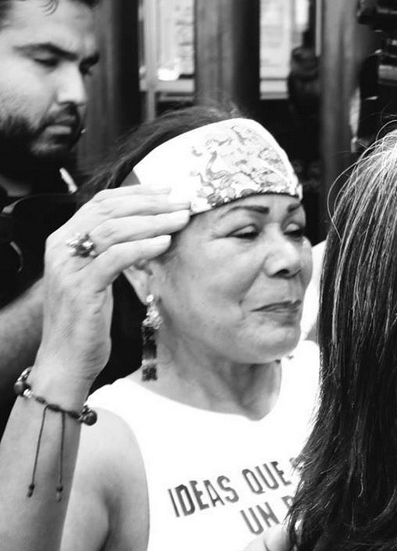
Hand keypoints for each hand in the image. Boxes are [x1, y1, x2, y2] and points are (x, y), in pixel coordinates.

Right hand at [34, 187, 189, 388]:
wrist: (66, 359)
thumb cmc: (87, 319)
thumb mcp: (99, 277)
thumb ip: (114, 251)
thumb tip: (151, 229)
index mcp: (64, 240)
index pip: (100, 203)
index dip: (136, 193)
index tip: (167, 191)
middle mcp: (61, 248)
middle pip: (108, 211)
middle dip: (150, 204)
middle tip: (182, 203)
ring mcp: (68, 267)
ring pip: (112, 230)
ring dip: (152, 222)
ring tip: (181, 220)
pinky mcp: (80, 288)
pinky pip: (114, 258)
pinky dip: (142, 247)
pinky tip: (165, 244)